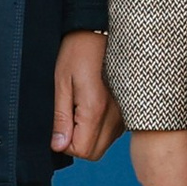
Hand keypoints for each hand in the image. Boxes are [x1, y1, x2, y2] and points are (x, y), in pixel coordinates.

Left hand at [52, 31, 123, 160]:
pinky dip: (99, 129)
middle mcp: (115, 116)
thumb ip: (60, 117)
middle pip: (93, 153)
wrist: (100, 32)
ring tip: (80, 108)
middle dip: (76, 143)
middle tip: (68, 116)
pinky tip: (93, 106)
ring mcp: (124, 115)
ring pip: (103, 145)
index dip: (65, 143)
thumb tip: (58, 146)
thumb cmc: (78, 52)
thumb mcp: (61, 83)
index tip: (61, 122)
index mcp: (96, 110)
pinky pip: (111, 134)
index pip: (81, 151)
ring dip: (88, 136)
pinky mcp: (127, 112)